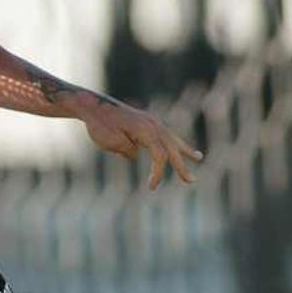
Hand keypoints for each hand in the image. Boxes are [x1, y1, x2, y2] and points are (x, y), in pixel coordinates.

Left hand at [81, 98, 201, 188]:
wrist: (92, 105)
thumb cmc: (100, 124)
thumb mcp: (112, 142)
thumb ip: (128, 151)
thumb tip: (136, 154)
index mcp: (146, 130)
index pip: (160, 156)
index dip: (159, 173)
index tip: (152, 187)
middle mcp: (153, 124)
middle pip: (171, 148)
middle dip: (181, 165)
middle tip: (190, 181)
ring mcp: (151, 121)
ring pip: (172, 139)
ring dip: (184, 151)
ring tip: (199, 158)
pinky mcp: (146, 121)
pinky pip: (164, 134)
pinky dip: (173, 142)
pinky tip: (179, 147)